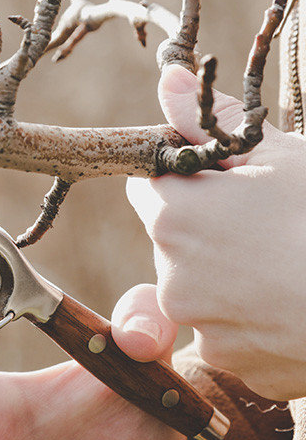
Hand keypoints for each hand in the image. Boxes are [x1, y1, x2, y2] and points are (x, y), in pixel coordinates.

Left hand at [127, 64, 305, 400]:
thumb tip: (166, 78)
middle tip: (267, 224)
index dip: (182, 179)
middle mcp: (170, 273)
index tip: (217, 181)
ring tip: (286, 265)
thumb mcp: (281, 156)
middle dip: (206, 227)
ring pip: (200, 286)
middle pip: (172, 238)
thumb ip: (212, 121)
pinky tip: (292, 305)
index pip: (147, 185)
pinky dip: (250, 319)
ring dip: (228, 275)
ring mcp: (198, 323)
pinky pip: (229, 331)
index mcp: (174, 215)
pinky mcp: (228, 361)